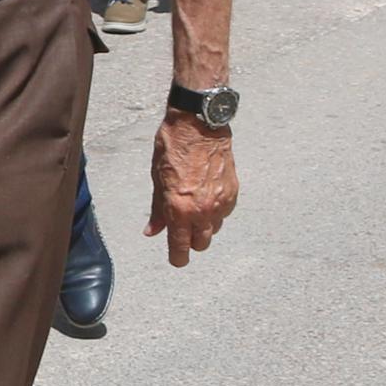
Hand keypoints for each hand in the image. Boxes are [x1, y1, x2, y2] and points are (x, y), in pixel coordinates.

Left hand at [145, 109, 238, 264]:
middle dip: (190, 241)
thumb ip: (158, 210)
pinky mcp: (233, 193)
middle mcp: (202, 211)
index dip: (177, 258)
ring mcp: (220, 203)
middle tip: (182, 229)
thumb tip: (152, 232)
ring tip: (194, 207)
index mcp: (179, 209)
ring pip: (214, 229)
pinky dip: (216, 211)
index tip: (176, 259)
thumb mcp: (157, 180)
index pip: (180, 248)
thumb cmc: (173, 149)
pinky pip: (224, 213)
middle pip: (201, 244)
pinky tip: (207, 196)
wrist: (199, 126)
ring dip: (204, 226)